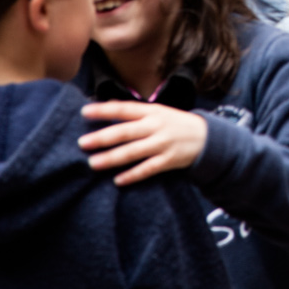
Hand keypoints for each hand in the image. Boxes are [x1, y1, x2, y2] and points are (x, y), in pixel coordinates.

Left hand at [79, 102, 208, 185]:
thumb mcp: (158, 112)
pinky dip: (132, 175)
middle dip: (102, 137)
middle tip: (82, 143)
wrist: (205, 137)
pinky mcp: (168, 160)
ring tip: (92, 163)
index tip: (84, 112)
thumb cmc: (175, 123)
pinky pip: (147, 169)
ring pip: (133, 152)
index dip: (104, 110)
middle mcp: (156, 126)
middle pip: (125, 132)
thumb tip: (108, 107)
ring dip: (112, 158)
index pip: (124, 109)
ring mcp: (162, 144)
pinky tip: (118, 180)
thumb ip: (134, 113)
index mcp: (152, 111)